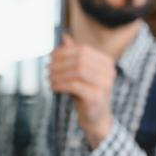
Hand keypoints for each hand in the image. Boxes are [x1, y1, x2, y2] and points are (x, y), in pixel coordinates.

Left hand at [48, 34, 115, 148]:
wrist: (94, 118)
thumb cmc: (84, 93)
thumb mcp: (78, 73)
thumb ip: (73, 55)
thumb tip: (64, 37)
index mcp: (105, 62)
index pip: (83, 49)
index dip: (64, 51)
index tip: (50, 58)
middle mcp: (108, 71)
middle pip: (80, 58)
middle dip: (60, 62)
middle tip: (47, 69)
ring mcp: (104, 84)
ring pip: (78, 70)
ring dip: (59, 74)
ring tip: (49, 79)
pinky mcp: (96, 97)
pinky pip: (75, 85)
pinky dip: (61, 84)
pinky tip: (53, 87)